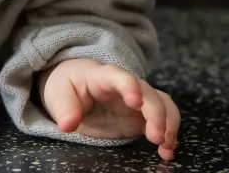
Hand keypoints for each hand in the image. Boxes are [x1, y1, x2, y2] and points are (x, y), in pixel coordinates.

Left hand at [39, 59, 179, 160]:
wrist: (75, 87)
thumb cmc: (68, 85)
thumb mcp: (58, 93)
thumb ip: (64, 107)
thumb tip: (67, 125)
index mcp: (102, 76)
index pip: (119, 76)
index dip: (129, 86)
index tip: (135, 102)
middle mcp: (125, 86)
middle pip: (148, 93)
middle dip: (156, 113)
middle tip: (155, 137)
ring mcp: (136, 101)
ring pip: (162, 104)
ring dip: (168, 123)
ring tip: (165, 146)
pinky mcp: (141, 117)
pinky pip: (163, 120)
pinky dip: (169, 134)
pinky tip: (166, 152)